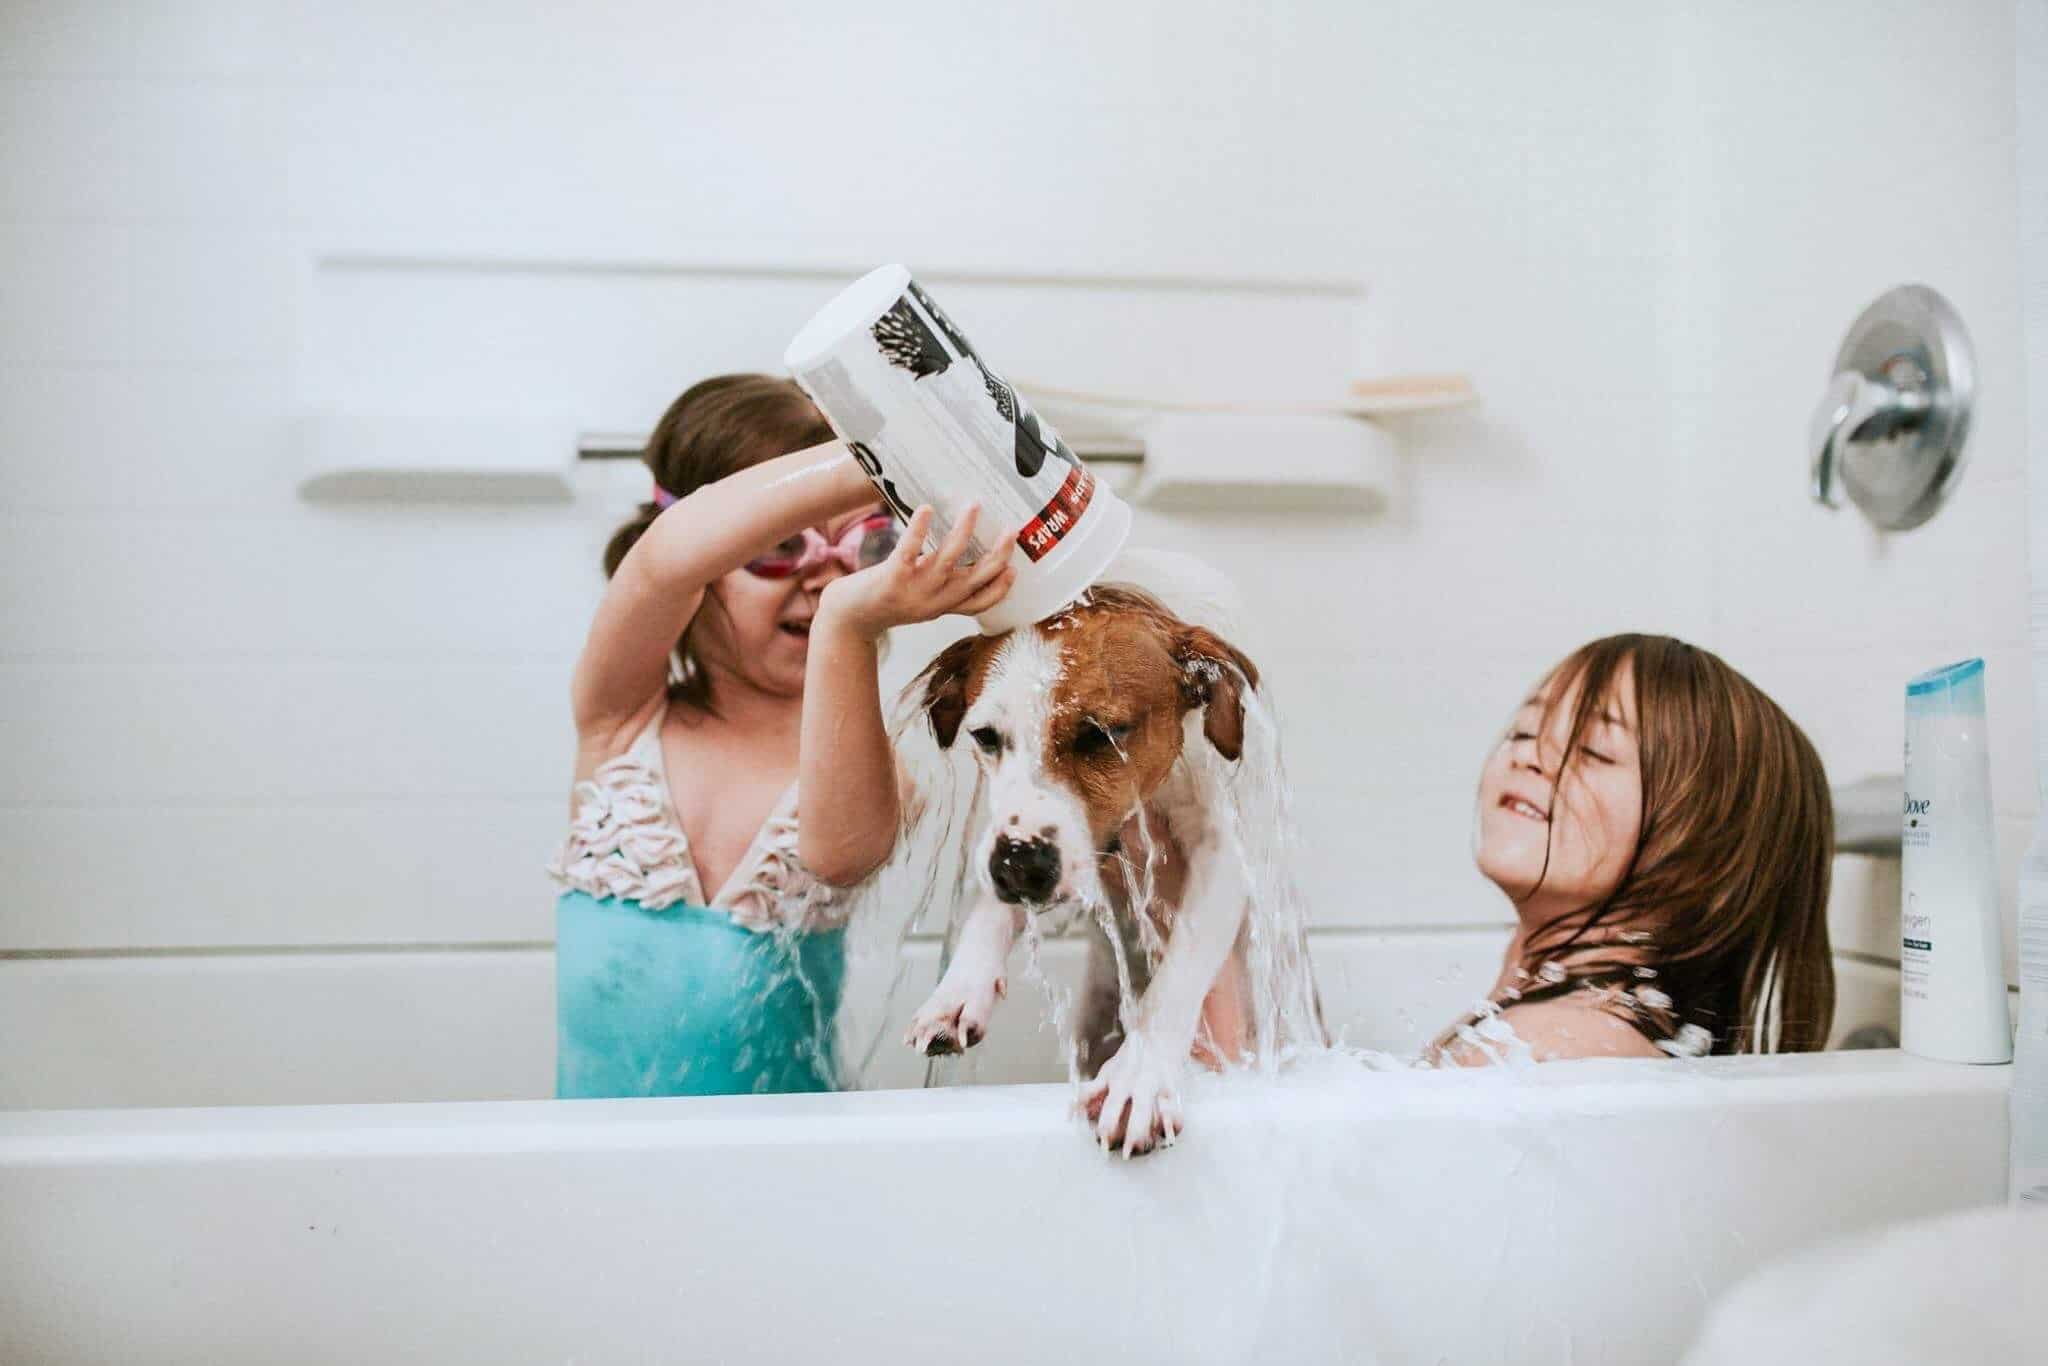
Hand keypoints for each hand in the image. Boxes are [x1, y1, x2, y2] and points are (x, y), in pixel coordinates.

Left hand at [818, 504, 1016, 641]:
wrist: (846, 619)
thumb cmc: (882, 602)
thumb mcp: (917, 600)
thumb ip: (938, 586)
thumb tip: (956, 555)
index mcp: (941, 607)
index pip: (980, 603)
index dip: (1001, 588)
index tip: (1016, 568)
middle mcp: (933, 601)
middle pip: (974, 579)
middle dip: (997, 555)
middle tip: (1012, 531)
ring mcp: (914, 590)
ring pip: (948, 560)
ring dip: (964, 531)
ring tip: (974, 506)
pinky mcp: (892, 577)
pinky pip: (910, 550)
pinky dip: (920, 529)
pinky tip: (927, 510)